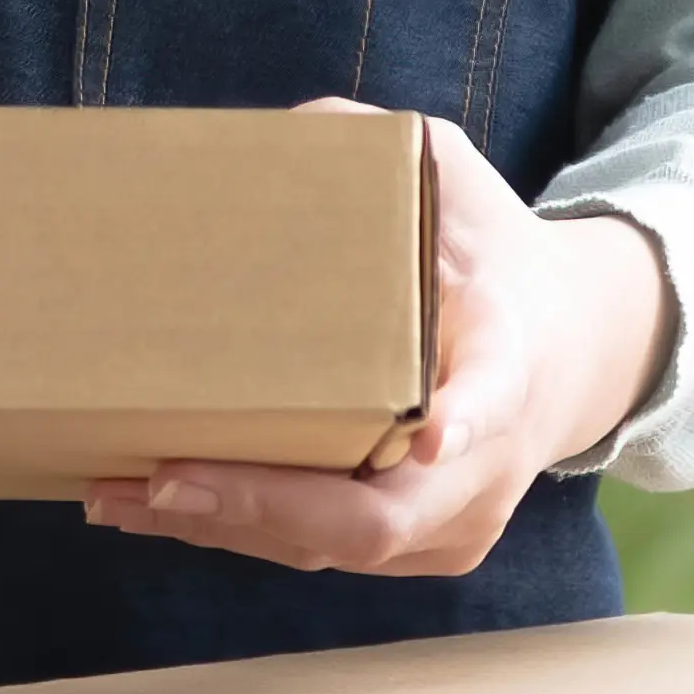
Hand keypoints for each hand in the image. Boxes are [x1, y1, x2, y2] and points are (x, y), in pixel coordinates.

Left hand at [88, 105, 669, 576]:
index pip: (494, 393)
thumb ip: (371, 150)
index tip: (432, 431)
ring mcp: (463, 520)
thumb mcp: (454, 179)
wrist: (574, 352)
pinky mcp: (428, 549)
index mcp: (511, 356)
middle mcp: (494, 459)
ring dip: (226, 528)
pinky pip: (327, 555)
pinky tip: (156, 509)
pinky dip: (240, 534)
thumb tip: (269, 137)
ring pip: (339, 550)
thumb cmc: (491, 255)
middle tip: (168, 477)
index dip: (463, 419)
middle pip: (384, 516)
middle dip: (268, 505)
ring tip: (118, 494)